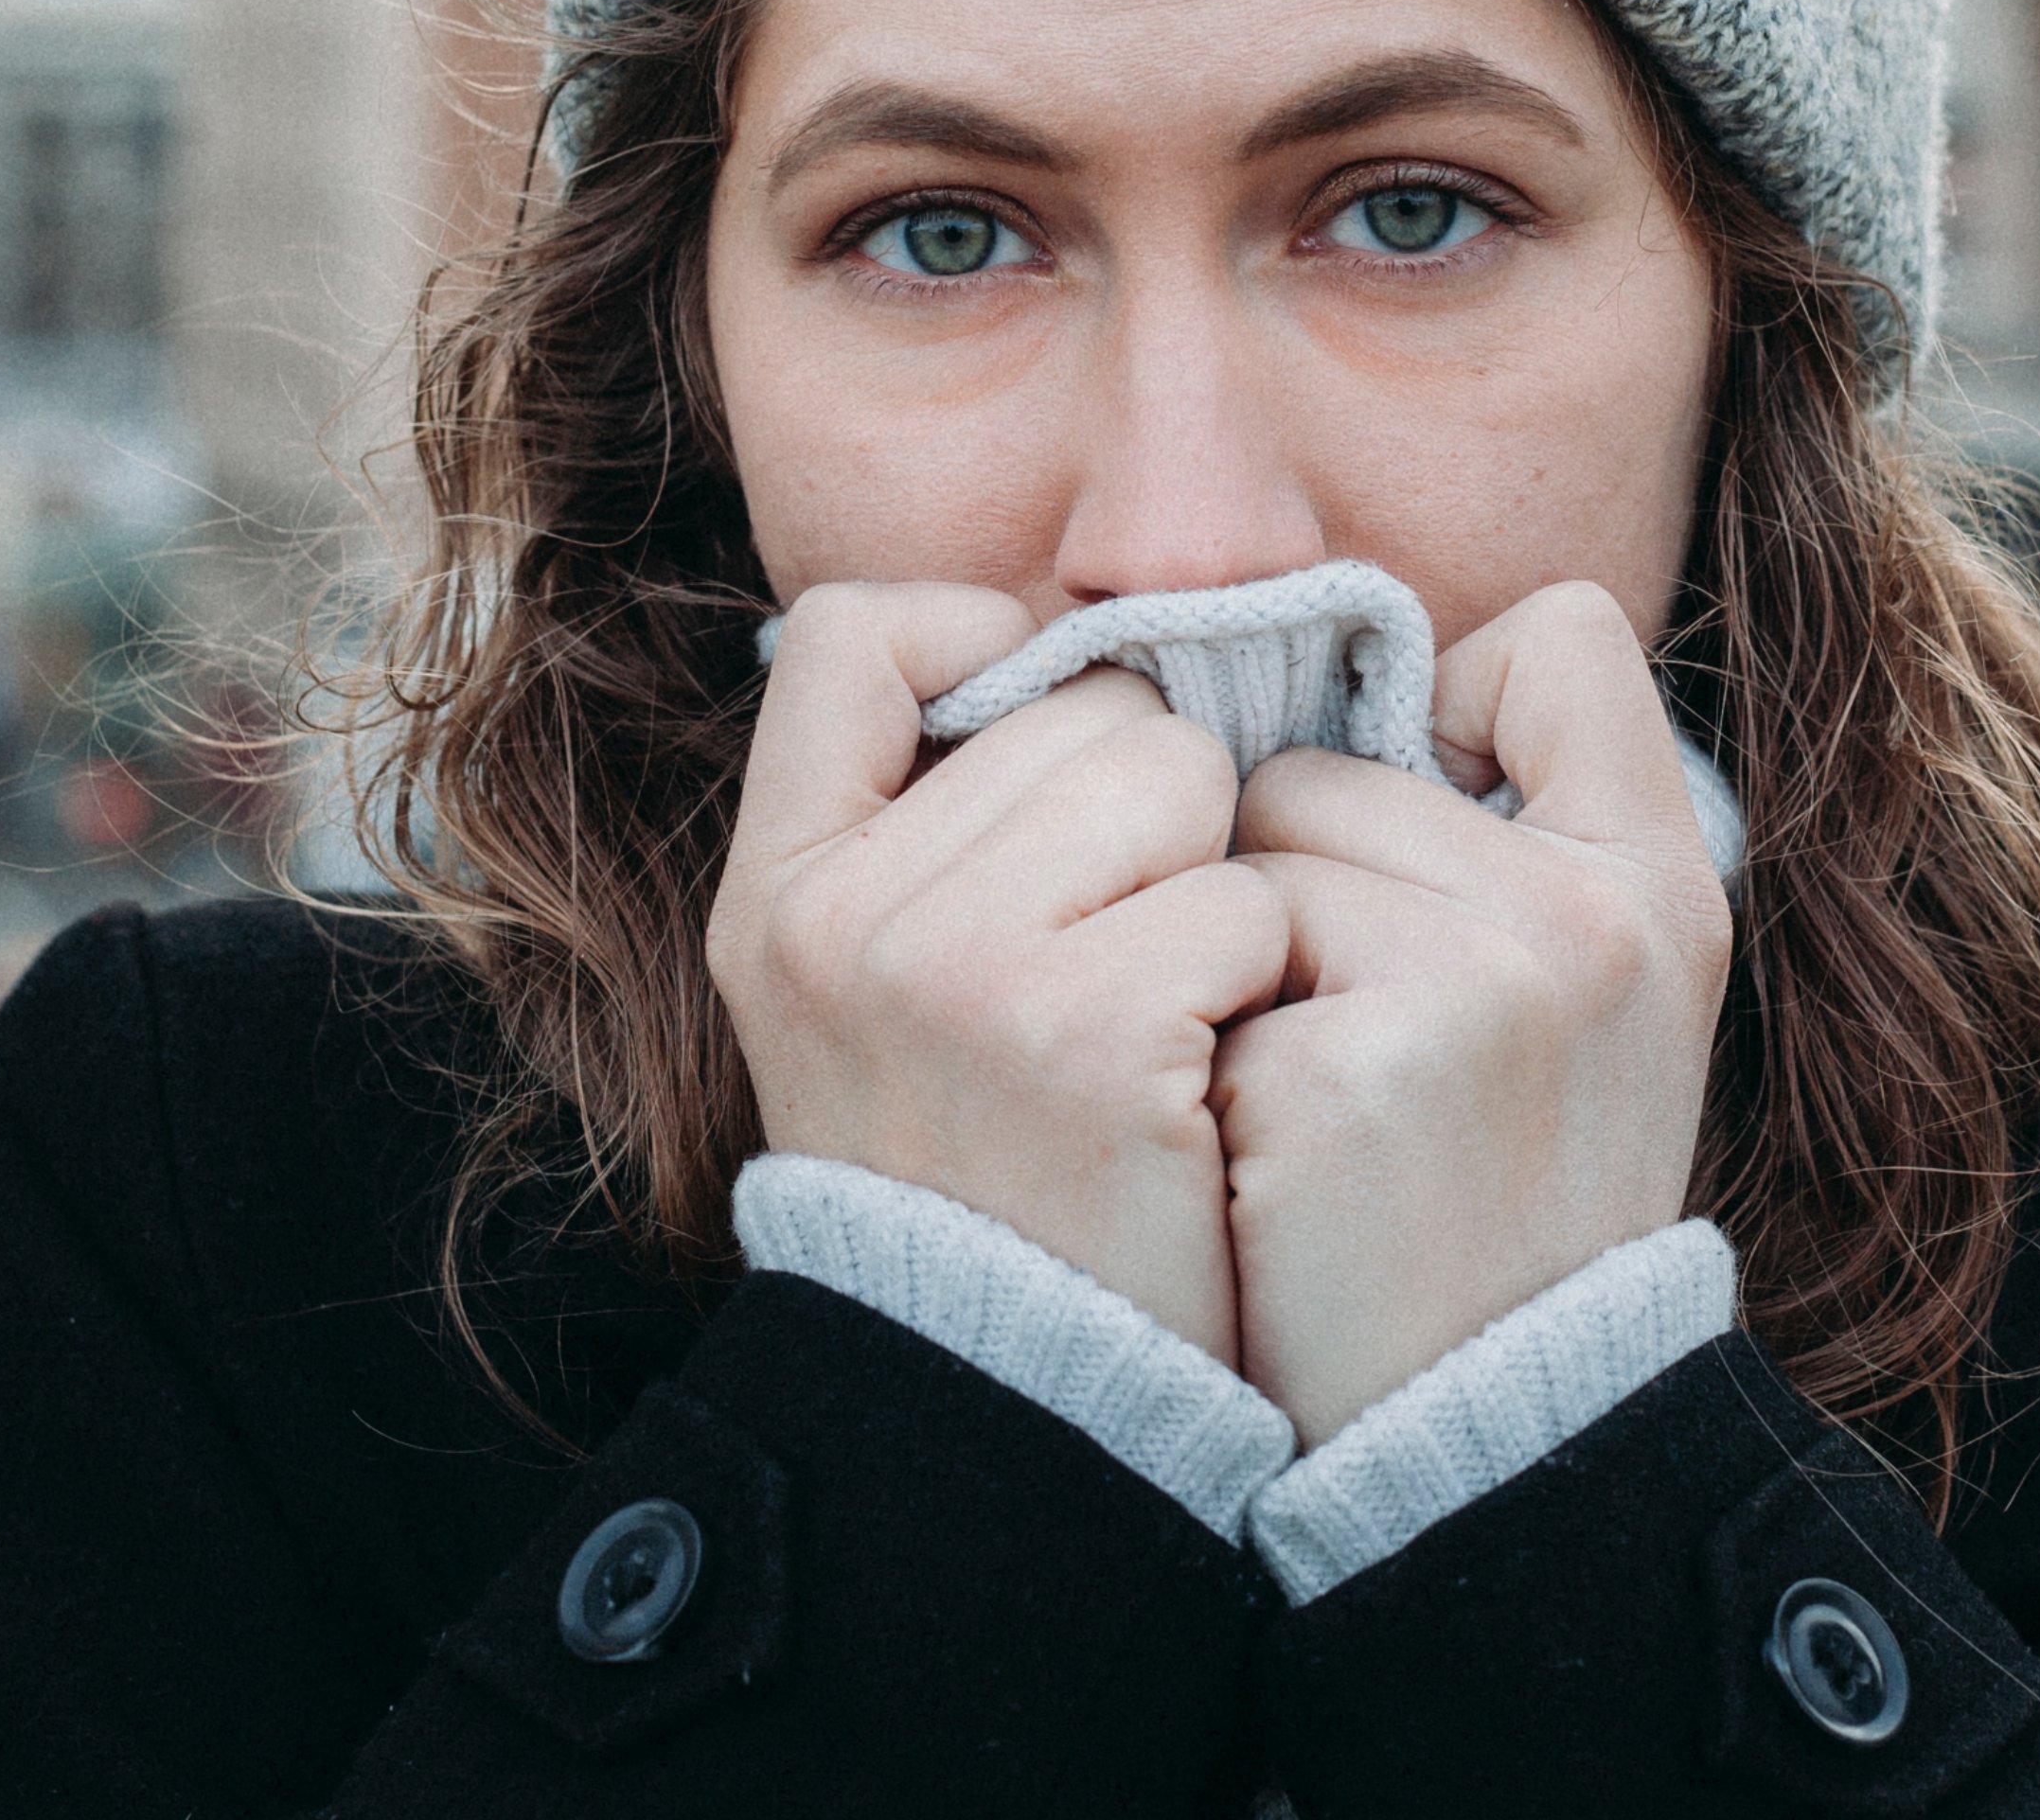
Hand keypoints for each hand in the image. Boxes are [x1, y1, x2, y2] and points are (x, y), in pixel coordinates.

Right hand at [708, 582, 1290, 1361]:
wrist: (1019, 1407)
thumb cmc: (982, 1170)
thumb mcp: (867, 993)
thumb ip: (930, 823)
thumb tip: (1078, 653)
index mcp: (779, 887)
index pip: (856, 633)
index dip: (977, 644)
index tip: (1042, 743)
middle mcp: (845, 912)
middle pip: (1083, 703)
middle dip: (1148, 801)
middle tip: (1127, 942)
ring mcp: (957, 970)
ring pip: (1181, 775)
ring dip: (1216, 879)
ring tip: (1168, 1003)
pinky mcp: (1090, 1034)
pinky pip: (1247, 898)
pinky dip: (1261, 979)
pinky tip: (1209, 1073)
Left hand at [1209, 582, 1733, 1446]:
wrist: (1479, 1442)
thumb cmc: (1491, 1191)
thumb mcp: (1575, 994)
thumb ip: (1503, 821)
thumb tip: (1331, 671)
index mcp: (1663, 875)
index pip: (1557, 637)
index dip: (1452, 706)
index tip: (1428, 834)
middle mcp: (1594, 910)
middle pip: (1319, 761)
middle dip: (1288, 882)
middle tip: (1353, 1048)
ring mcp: (1486, 981)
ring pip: (1238, 853)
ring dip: (1227, 966)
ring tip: (1307, 1103)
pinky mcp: (1362, 1062)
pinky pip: (1196, 958)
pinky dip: (1199, 1053)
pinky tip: (1266, 1160)